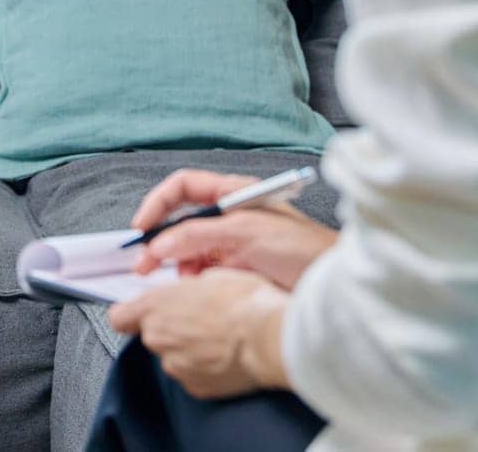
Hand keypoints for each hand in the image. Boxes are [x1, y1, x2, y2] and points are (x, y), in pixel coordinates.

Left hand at [107, 269, 291, 398]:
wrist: (271, 337)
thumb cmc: (245, 301)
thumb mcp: (212, 276)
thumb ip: (187, 288)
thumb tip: (189, 291)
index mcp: (156, 307)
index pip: (120, 318)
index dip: (130, 315)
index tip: (140, 313)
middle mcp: (159, 339)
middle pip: (152, 336)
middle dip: (171, 329)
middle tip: (199, 319)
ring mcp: (176, 366)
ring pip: (174, 356)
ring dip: (188, 349)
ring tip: (218, 338)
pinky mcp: (196, 387)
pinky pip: (193, 374)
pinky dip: (204, 367)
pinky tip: (225, 355)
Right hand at [130, 169, 336, 288]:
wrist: (336, 288)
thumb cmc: (304, 250)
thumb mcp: (246, 233)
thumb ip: (198, 235)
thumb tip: (159, 244)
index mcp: (234, 193)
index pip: (183, 187)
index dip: (159, 204)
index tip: (142, 227)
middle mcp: (231, 216)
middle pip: (182, 221)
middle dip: (161, 242)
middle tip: (144, 265)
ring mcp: (235, 244)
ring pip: (190, 250)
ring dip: (179, 265)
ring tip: (180, 282)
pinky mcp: (240, 271)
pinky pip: (205, 272)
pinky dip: (194, 281)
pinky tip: (196, 290)